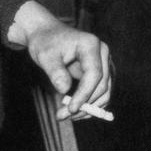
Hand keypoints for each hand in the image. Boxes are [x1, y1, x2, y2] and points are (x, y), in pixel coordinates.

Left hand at [8, 0, 112, 116]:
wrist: (49, 34)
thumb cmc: (46, 43)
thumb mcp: (45, 56)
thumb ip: (55, 72)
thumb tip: (64, 91)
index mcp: (92, 45)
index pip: (95, 74)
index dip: (84, 94)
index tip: (70, 110)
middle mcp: (103, 53)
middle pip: (103, 84)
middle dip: (85, 104)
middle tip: (62, 116)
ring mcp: (104, 62)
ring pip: (105, 91)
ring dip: (89, 107)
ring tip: (67, 115)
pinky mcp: (101, 71)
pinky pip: (101, 91)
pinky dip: (91, 103)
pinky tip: (75, 110)